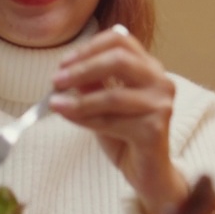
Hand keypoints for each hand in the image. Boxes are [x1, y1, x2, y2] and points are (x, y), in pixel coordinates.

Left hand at [50, 25, 187, 213]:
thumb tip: (66, 71)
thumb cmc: (126, 136)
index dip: (88, 48)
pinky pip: (111, 121)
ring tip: (54, 103)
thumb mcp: (103, 104)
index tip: (63, 63)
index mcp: (149, 68)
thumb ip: (91, 85)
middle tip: (56, 80)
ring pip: (112, 94)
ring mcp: (161, 105)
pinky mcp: (154, 129)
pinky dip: (85, 119)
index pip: (120, 39)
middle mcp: (160, 81)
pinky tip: (68, 116)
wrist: (148, 173)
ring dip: (78, 99)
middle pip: (119, 59)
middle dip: (82, 68)